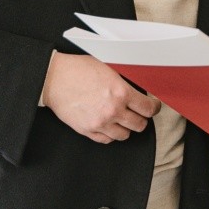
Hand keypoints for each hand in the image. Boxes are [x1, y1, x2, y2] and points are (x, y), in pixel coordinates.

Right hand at [41, 52, 161, 143]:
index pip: (148, 109)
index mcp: (121, 92)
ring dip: (127, 128)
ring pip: (124, 135)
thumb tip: (139, 87)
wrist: (54, 79)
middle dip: (142, 118)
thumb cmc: (79, 69)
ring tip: (124, 119)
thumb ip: (125, 81)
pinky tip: (110, 125)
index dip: (154, 108)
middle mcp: (113, 110)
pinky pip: (106, 140)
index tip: (153, 107)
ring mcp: (100, 123)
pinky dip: (111, 134)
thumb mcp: (109, 68)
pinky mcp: (87, 130)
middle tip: (139, 113)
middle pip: (139, 125)